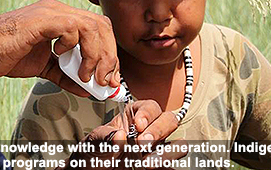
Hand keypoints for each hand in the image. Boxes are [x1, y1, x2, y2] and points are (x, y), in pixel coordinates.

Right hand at [0, 0, 118, 94]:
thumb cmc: (5, 56)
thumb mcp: (44, 67)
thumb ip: (66, 75)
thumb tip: (87, 89)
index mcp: (60, 18)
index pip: (98, 28)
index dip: (108, 53)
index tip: (107, 79)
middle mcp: (58, 10)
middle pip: (102, 25)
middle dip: (108, 56)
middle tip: (103, 81)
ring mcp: (50, 12)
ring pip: (92, 26)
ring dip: (96, 55)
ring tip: (87, 76)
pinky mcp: (41, 20)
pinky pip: (73, 27)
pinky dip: (76, 47)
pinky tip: (63, 58)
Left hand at [62, 100, 184, 169]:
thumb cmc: (95, 153)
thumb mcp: (92, 142)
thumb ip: (103, 137)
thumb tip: (119, 136)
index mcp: (133, 117)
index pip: (150, 106)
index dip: (147, 114)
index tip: (137, 125)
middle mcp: (149, 130)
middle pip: (169, 121)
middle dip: (158, 130)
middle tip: (142, 143)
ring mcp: (157, 149)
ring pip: (178, 144)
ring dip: (168, 152)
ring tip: (147, 163)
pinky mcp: (160, 165)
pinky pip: (173, 165)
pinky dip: (167, 166)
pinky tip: (152, 168)